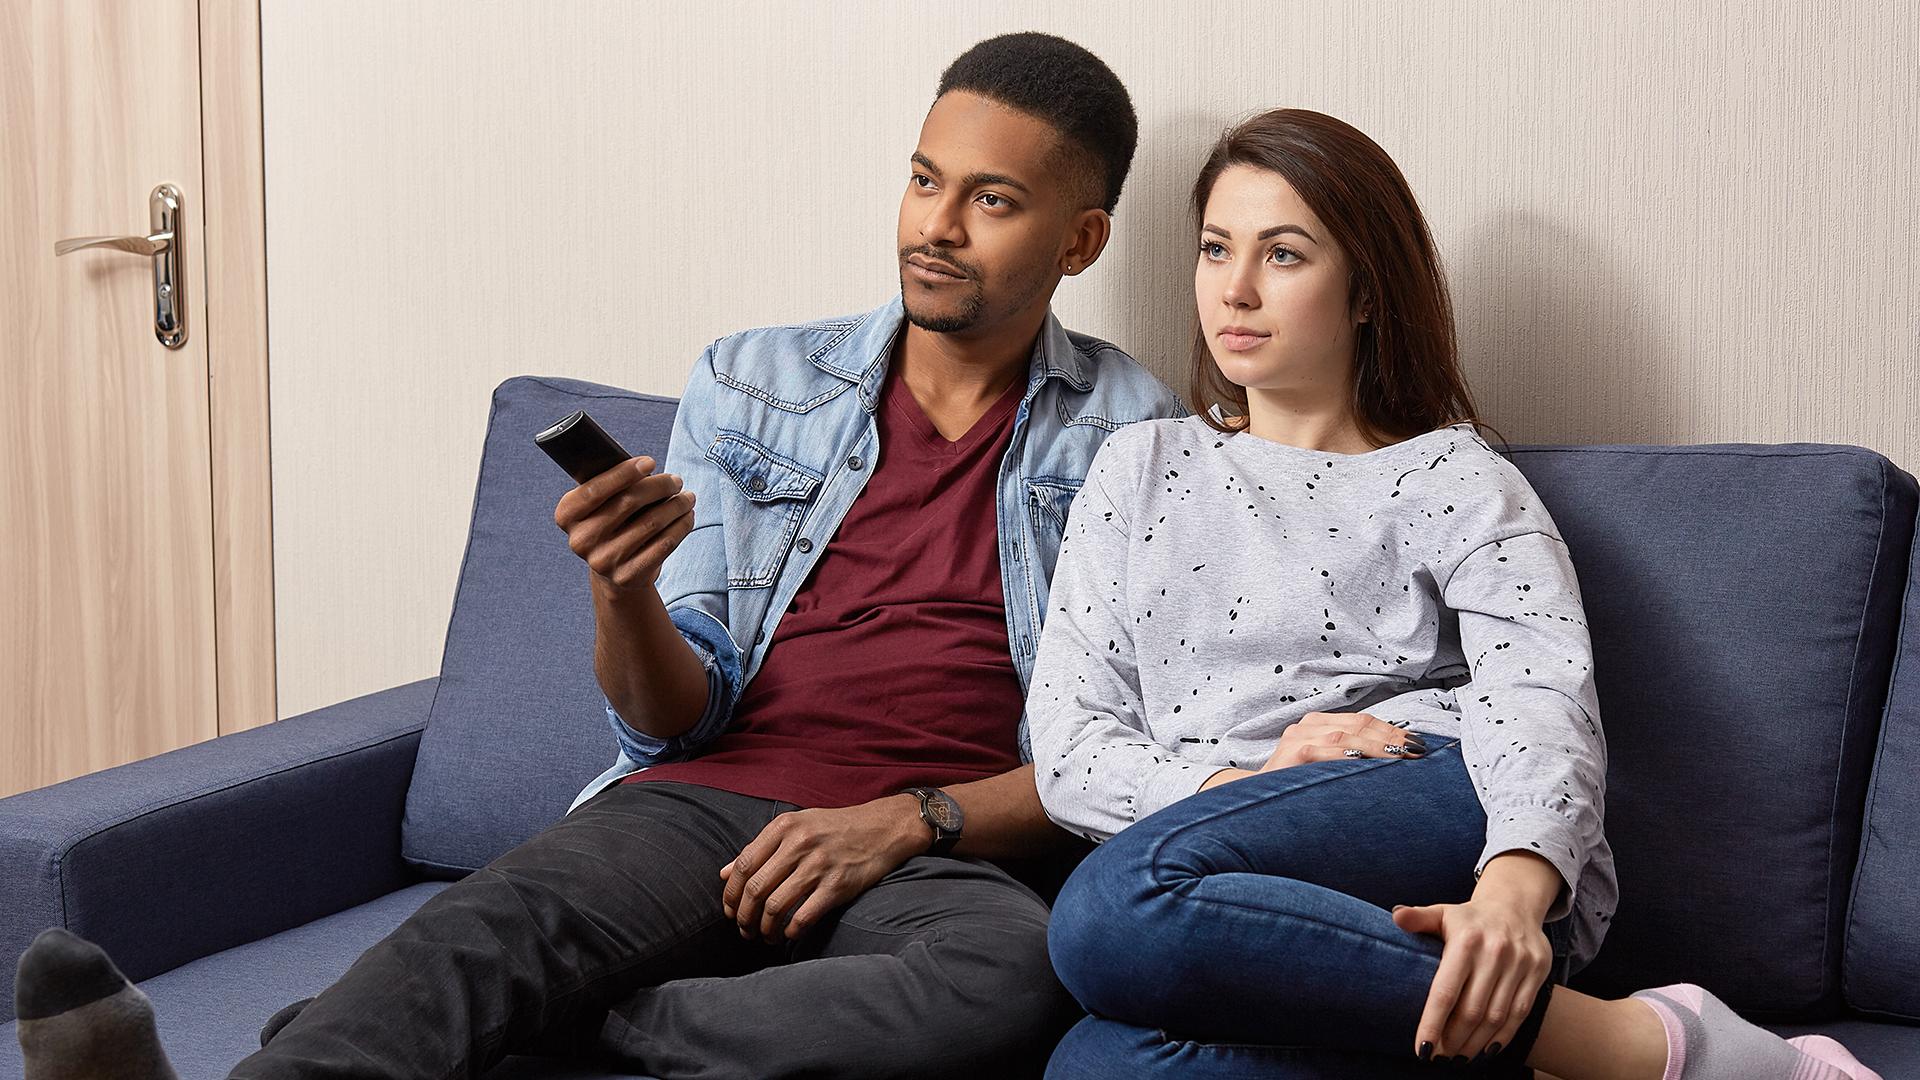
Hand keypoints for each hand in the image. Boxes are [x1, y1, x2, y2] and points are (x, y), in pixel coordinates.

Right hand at [554, 456, 695, 589]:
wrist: (616, 573)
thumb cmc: (612, 523)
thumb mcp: (601, 502)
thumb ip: (607, 477)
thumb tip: (616, 447)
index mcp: (567, 515)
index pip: (594, 489)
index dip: (624, 473)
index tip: (651, 462)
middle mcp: (580, 540)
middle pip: (628, 503)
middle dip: (659, 486)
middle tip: (676, 480)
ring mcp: (604, 561)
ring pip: (651, 523)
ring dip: (676, 506)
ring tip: (687, 497)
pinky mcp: (629, 576)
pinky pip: (664, 544)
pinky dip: (681, 526)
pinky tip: (687, 516)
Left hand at [719, 795, 928, 940]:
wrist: (881, 828)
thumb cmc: (834, 828)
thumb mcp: (795, 827)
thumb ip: (760, 849)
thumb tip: (724, 874)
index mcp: (784, 827)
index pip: (743, 865)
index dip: (731, 893)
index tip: (730, 911)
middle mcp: (799, 844)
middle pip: (756, 889)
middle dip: (744, 917)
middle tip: (744, 930)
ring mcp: (819, 865)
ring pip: (775, 907)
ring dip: (764, 929)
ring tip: (764, 936)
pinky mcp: (838, 885)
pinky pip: (803, 917)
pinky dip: (791, 931)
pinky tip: (789, 934)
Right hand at [1200, 712, 1425, 789]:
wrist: (1255, 802)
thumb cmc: (1298, 787)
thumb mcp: (1327, 767)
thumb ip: (1353, 756)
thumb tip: (1399, 756)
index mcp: (1320, 723)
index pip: (1364, 720)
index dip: (1393, 730)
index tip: (1419, 745)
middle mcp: (1308, 724)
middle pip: (1360, 725)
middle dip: (1391, 737)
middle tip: (1417, 753)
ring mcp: (1297, 736)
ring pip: (1346, 735)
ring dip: (1377, 745)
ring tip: (1401, 757)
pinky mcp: (1291, 752)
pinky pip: (1323, 750)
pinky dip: (1346, 754)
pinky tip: (1364, 761)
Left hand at [1393, 853, 1558, 1062]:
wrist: (1514, 904)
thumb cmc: (1469, 918)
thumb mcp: (1442, 913)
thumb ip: (1418, 918)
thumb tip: (1396, 916)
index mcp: (1466, 940)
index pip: (1445, 991)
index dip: (1432, 1023)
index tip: (1422, 1048)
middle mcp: (1495, 952)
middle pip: (1471, 1011)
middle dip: (1453, 1040)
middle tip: (1439, 1057)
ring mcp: (1520, 963)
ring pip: (1496, 1017)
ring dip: (1475, 1044)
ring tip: (1458, 1058)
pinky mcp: (1538, 971)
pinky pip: (1520, 1013)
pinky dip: (1503, 1036)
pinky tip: (1486, 1049)